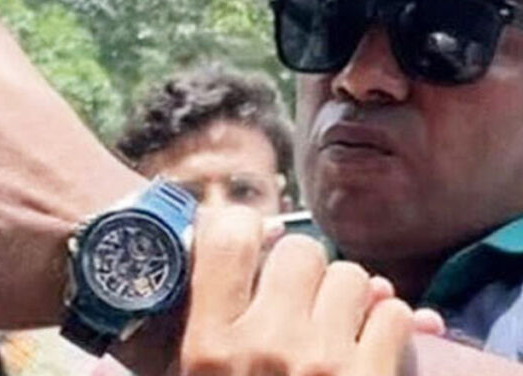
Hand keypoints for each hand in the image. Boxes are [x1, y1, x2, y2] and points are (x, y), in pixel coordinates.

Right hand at [175, 207, 419, 375]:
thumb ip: (196, 325)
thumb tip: (228, 243)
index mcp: (207, 347)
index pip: (225, 240)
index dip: (242, 227)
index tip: (253, 240)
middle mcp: (262, 346)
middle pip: (298, 250)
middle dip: (304, 269)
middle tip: (300, 297)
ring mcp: (320, 363)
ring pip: (353, 277)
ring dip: (350, 297)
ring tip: (336, 325)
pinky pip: (392, 314)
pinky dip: (388, 326)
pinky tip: (370, 346)